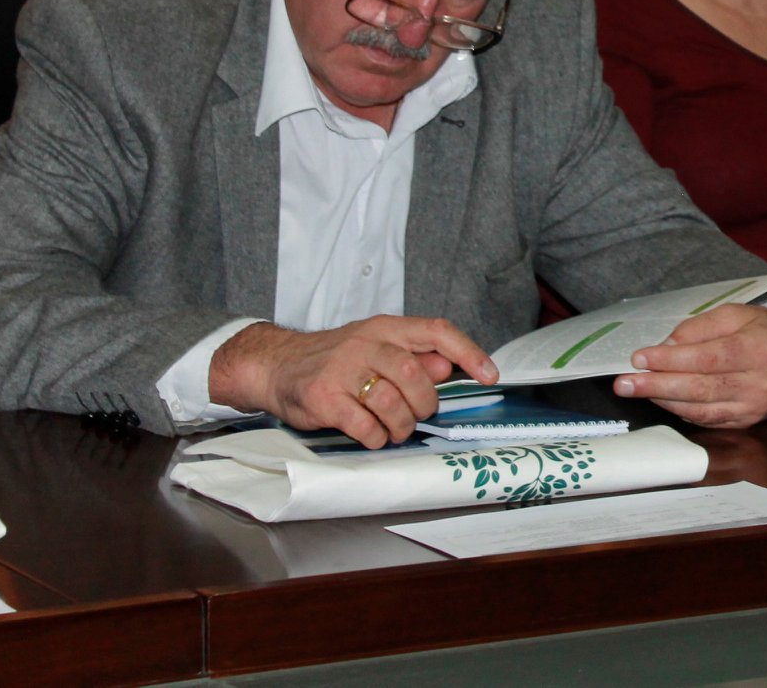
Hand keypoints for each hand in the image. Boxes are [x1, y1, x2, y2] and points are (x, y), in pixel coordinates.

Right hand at [208, 316, 496, 447]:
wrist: (277, 365)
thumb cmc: (334, 359)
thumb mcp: (375, 348)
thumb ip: (412, 356)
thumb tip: (448, 367)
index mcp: (384, 328)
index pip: (436, 331)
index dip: (468, 352)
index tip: (490, 374)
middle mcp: (365, 343)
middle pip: (416, 375)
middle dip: (425, 404)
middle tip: (417, 414)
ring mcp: (342, 370)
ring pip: (393, 403)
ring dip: (402, 426)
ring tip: (395, 429)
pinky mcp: (324, 398)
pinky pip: (366, 426)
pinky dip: (376, 438)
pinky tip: (372, 435)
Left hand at [613, 304, 766, 428]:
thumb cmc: (760, 328)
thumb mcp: (733, 313)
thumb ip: (698, 328)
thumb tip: (665, 347)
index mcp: (758, 349)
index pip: (708, 358)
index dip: (671, 361)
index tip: (640, 358)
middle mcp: (759, 383)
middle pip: (700, 388)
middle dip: (657, 385)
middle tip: (624, 383)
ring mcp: (753, 407)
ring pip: (700, 409)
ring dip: (663, 400)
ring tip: (636, 389)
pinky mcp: (747, 421)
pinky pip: (707, 420)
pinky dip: (681, 410)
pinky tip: (662, 399)